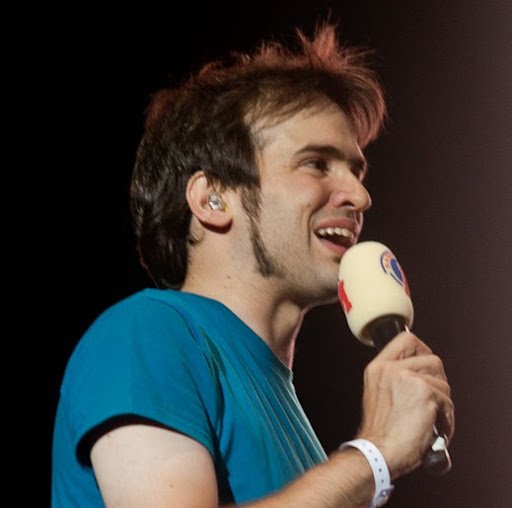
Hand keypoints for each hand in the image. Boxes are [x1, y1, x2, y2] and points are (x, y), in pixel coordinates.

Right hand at [356, 331, 454, 477]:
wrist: (378, 452)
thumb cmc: (380, 433)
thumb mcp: (378, 395)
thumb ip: (395, 380)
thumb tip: (422, 375)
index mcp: (377, 368)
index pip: (405, 339)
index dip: (422, 349)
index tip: (426, 366)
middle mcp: (390, 369)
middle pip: (432, 359)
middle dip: (438, 380)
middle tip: (434, 399)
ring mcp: (407, 378)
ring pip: (442, 381)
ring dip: (442, 402)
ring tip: (432, 420)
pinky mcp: (424, 392)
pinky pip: (447, 401)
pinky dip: (446, 419)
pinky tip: (434, 430)